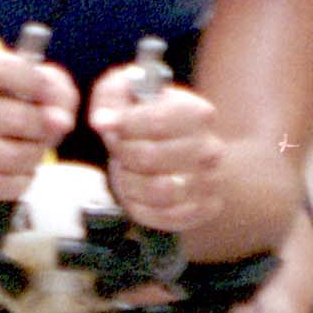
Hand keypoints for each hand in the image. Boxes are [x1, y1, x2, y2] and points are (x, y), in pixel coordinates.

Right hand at [0, 40, 78, 207]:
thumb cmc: (13, 117)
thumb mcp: (40, 94)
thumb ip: (58, 94)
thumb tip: (59, 120)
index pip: (2, 69)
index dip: (35, 83)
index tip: (46, 96)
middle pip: (21, 119)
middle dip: (43, 131)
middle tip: (40, 135)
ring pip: (15, 156)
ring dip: (33, 159)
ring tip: (27, 155)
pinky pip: (2, 184)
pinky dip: (19, 183)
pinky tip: (15, 175)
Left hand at [90, 57, 225, 240]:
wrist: (192, 156)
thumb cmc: (153, 124)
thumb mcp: (132, 96)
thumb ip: (112, 97)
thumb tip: (102, 120)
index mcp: (197, 113)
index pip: (157, 120)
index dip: (124, 123)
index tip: (103, 124)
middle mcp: (209, 148)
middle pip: (150, 156)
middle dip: (122, 153)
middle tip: (118, 149)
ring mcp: (210, 181)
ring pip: (155, 190)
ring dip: (130, 182)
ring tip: (128, 171)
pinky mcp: (204, 209)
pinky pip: (161, 216)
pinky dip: (140, 205)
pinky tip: (137, 191)